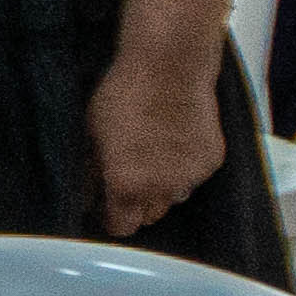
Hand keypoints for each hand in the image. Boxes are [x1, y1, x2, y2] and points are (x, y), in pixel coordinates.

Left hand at [89, 63, 222, 238]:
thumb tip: (85, 197)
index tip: (106, 208)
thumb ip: (90, 172)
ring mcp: (191, 177)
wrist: (170, 68)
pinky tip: (173, 143)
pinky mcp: (211, 162)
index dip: (111, 219)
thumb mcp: (91, 134)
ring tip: (150, 157)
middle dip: (135, 203)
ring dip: (161, 188)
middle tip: (127, 178)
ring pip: (172, 198)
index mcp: (127, 186)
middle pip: (148, 216)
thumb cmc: (123, 96)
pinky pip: (193, 178)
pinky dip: (183, 169)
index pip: (121, 227)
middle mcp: (162, 190)